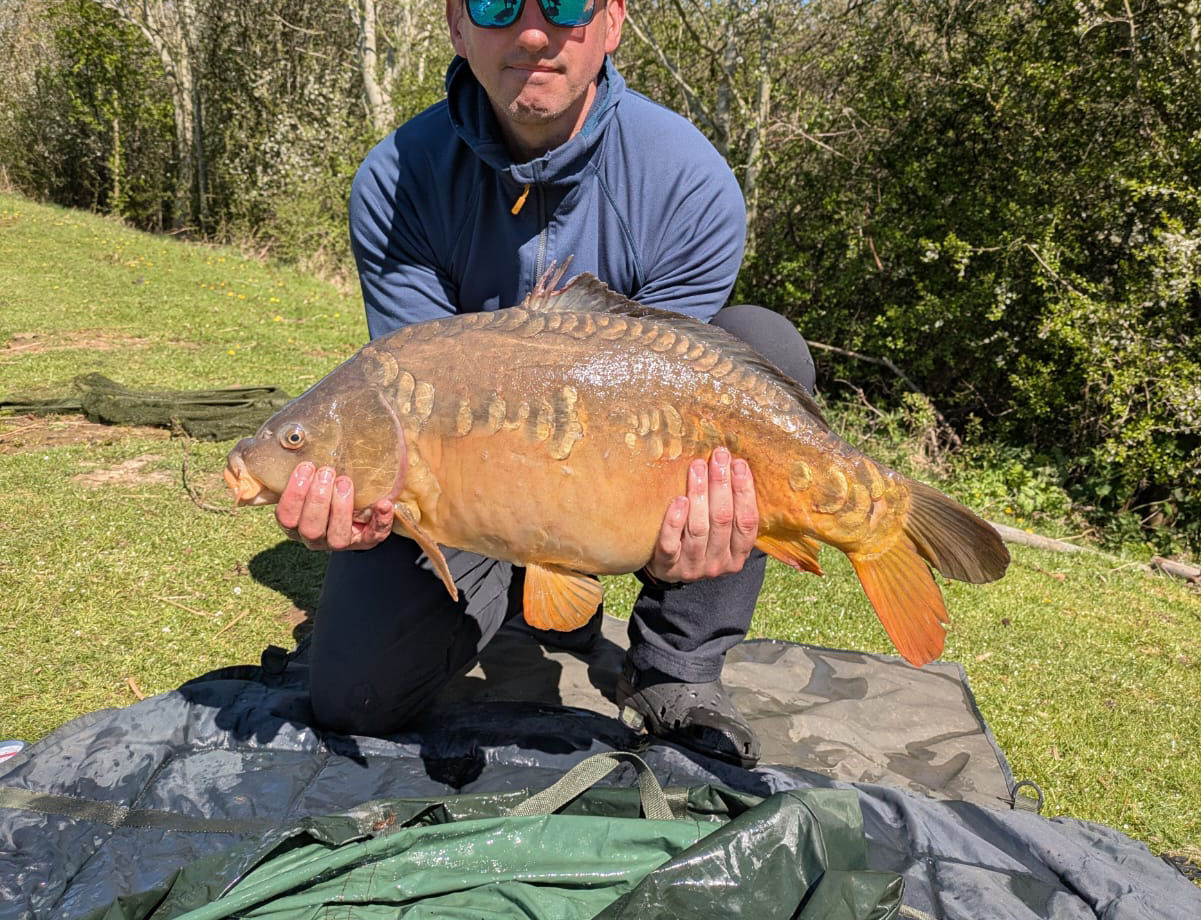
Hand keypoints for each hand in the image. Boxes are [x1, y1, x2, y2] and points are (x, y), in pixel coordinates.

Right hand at [275, 462, 394, 551]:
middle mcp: (315, 538)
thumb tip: (300, 436)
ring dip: (341, 508)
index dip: (294, 494)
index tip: (307, 467)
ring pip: (337, 539)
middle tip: (328, 473)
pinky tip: (383, 503)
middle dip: (318, 499)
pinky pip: (374, 536)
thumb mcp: (310, 478)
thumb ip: (303, 467)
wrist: (356, 504)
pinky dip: (380, 521)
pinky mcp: (366, 541)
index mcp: (296, 524)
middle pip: (310, 529)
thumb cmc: (326, 486)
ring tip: (345, 482)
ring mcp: (340, 541)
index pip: (286, 517)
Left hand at [644, 447, 758, 583]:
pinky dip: (675, 520)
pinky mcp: (668, 566)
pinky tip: (679, 499)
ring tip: (697, 467)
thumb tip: (734, 464)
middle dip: (721, 484)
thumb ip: (729, 509)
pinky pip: (671, 543)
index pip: (747, 521)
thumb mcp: (720, 533)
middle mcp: (718, 563)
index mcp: (737, 554)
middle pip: (722, 519)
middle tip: (718, 457)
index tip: (739, 463)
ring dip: (699, 493)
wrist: (667, 569)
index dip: (744, 491)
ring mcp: (693, 566)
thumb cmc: (698, 541)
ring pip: (699, 528)